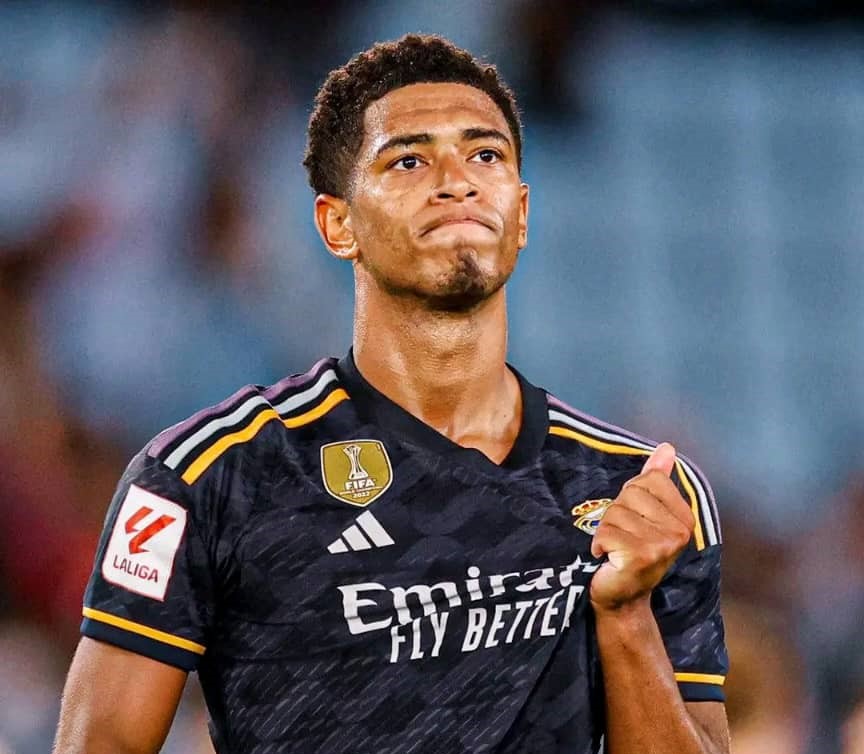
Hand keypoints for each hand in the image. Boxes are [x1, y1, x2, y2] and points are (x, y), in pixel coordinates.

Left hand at [588, 443, 694, 612]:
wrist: (622, 597)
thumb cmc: (630, 551)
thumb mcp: (645, 512)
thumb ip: (656, 479)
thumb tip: (667, 447)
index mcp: (685, 517)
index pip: (647, 480)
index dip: (630, 497)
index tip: (634, 521)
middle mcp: (679, 531)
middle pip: (629, 495)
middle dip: (616, 514)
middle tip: (623, 538)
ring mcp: (662, 545)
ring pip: (614, 514)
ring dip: (605, 532)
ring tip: (615, 550)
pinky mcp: (641, 556)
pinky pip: (605, 532)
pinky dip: (598, 544)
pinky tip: (607, 559)